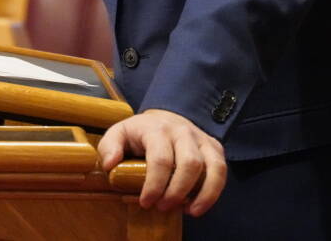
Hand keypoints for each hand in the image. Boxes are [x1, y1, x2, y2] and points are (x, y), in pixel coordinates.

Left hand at [97, 108, 227, 216]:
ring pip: (212, 167)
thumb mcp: (118, 134)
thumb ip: (109, 147)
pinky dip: (214, 191)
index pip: (161, 159)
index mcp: (157, 129)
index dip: (154, 185)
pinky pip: (221, 171)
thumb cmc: (139, 133)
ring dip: (202, 194)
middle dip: (177, 192)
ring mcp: (200, 138)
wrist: (163, 118)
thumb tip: (110, 164)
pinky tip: (199, 206)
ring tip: (189, 211)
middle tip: (163, 207)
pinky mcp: (214, 147)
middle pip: (190, 164)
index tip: (146, 203)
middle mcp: (182, 131)